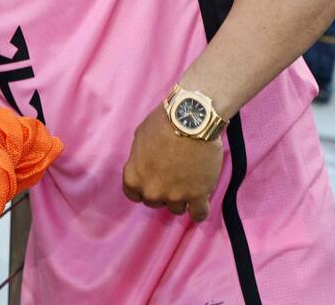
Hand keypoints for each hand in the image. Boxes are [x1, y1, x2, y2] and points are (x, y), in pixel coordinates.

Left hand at [121, 105, 223, 220]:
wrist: (191, 120)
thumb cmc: (163, 123)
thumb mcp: (140, 137)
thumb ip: (139, 158)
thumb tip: (144, 164)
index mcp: (134, 177)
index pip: (133, 194)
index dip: (142, 187)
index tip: (151, 180)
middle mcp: (152, 191)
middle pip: (155, 202)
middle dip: (162, 191)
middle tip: (171, 176)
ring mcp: (175, 196)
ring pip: (176, 208)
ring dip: (181, 198)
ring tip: (188, 181)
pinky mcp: (198, 196)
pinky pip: (199, 214)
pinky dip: (200, 210)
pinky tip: (201, 201)